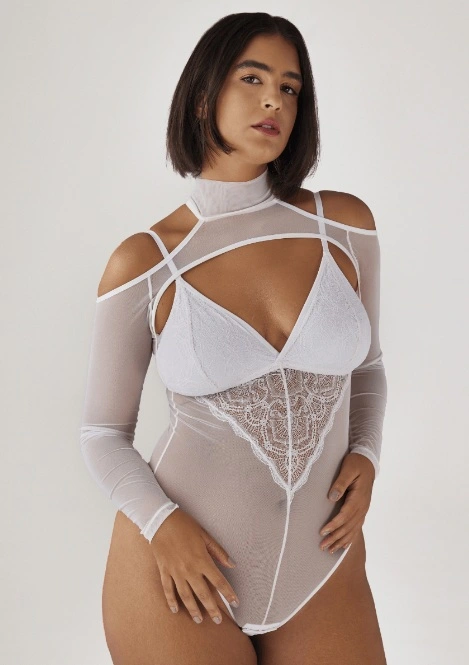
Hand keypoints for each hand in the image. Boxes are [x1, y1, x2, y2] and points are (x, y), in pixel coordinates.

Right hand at [149, 508, 239, 624]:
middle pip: (203, 594)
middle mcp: (189, 569)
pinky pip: (168, 589)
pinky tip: (175, 610)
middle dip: (212, 609)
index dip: (228, 594)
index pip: (219, 582)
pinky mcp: (164, 571)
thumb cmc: (185, 525)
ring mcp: (175, 572)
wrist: (161, 520)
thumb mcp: (205, 535)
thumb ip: (218, 552)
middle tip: (218, 621)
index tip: (236, 603)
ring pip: (186, 596)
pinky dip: (171, 601)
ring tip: (199, 620)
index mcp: (202, 560)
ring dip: (193, 610)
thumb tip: (232, 564)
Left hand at [319, 452, 374, 553]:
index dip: (334, 525)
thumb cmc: (356, 463)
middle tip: (322, 546)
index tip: (323, 532)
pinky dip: (350, 537)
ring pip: (353, 529)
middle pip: (348, 526)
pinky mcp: (362, 509)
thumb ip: (340, 483)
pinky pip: (357, 527)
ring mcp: (363, 509)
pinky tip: (343, 545)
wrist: (368, 462)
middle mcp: (362, 506)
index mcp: (358, 497)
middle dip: (335, 538)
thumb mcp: (348, 469)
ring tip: (330, 550)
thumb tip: (332, 497)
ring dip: (341, 541)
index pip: (345, 515)